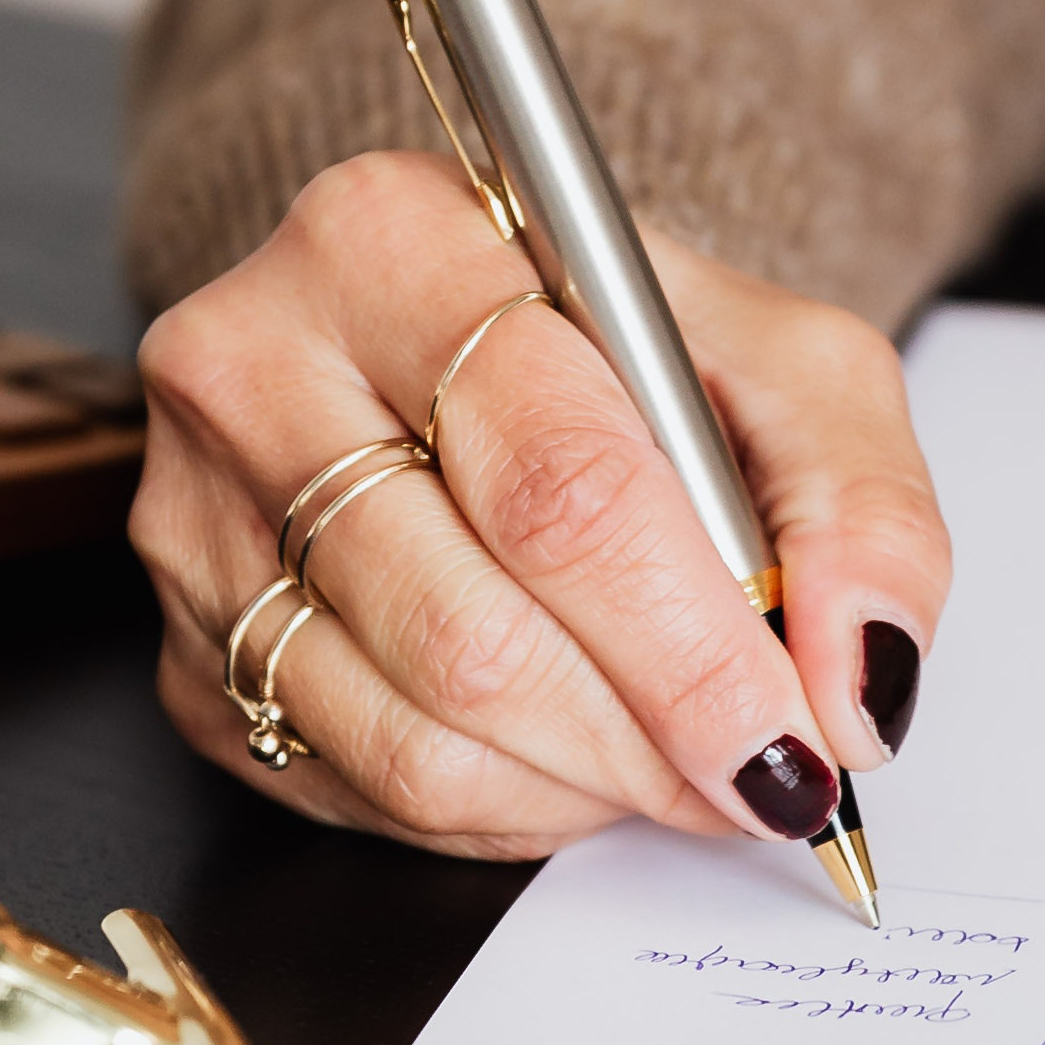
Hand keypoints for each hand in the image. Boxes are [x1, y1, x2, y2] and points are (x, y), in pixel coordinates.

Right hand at [130, 150, 948, 858]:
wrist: (473, 341)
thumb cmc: (622, 350)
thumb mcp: (784, 362)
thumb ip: (860, 504)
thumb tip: (857, 678)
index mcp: (393, 236)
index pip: (557, 480)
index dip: (691, 643)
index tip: (794, 737)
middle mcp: (255, 360)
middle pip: (474, 628)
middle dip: (648, 739)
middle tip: (756, 778)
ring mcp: (194, 511)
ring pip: (411, 731)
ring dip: (581, 786)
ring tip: (667, 755)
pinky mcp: (183, 644)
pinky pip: (355, 786)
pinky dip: (497, 808)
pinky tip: (562, 748)